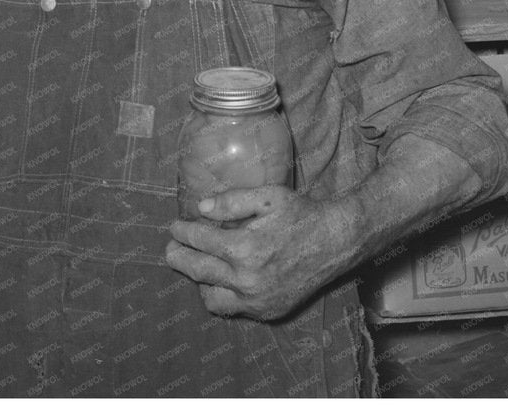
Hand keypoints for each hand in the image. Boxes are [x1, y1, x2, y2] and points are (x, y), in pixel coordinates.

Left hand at [164, 186, 360, 320]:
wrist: (336, 242)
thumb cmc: (301, 214)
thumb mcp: (267, 197)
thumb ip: (231, 201)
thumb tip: (200, 208)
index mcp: (245, 248)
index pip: (198, 241)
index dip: (182, 231)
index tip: (175, 226)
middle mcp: (248, 279)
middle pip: (197, 270)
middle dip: (177, 256)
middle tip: (171, 247)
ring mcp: (258, 300)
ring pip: (211, 297)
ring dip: (198, 281)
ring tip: (197, 264)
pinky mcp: (268, 311)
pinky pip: (233, 308)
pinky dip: (222, 294)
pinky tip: (222, 278)